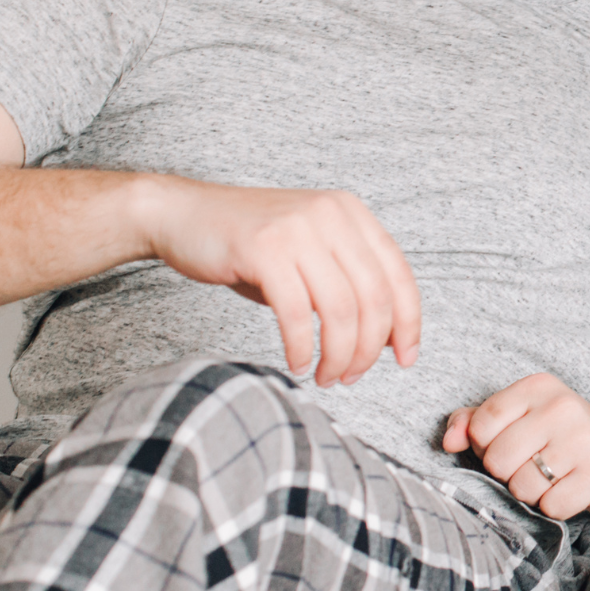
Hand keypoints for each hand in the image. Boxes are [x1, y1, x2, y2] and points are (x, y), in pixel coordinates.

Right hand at [138, 176, 420, 386]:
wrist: (182, 214)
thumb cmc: (249, 245)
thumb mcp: (310, 257)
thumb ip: (348, 287)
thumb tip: (386, 339)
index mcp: (352, 213)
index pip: (398, 274)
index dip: (408, 323)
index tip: (404, 359)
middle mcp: (332, 215)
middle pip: (374, 296)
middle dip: (369, 348)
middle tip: (352, 377)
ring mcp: (299, 229)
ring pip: (340, 308)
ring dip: (338, 354)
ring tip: (327, 377)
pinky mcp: (264, 248)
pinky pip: (296, 312)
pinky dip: (301, 347)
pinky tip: (297, 363)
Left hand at [443, 373, 589, 519]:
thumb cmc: (565, 437)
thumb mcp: (522, 418)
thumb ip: (476, 422)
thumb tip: (447, 440)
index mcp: (538, 386)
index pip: (481, 425)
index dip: (486, 446)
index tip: (512, 445)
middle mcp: (561, 406)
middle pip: (497, 460)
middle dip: (510, 474)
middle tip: (536, 465)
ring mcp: (583, 439)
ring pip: (521, 487)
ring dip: (534, 493)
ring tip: (556, 477)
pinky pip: (551, 506)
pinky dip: (557, 506)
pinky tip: (573, 489)